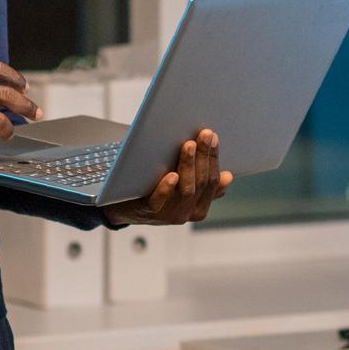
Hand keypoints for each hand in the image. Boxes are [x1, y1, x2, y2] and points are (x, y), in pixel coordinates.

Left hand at [102, 129, 231, 225]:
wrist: (121, 207)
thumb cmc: (154, 192)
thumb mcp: (182, 189)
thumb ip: (202, 184)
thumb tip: (227, 177)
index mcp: (199, 207)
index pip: (213, 181)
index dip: (214, 158)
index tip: (213, 136)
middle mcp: (188, 213)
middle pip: (201, 183)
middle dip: (204, 156)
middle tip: (204, 134)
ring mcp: (170, 214)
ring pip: (186, 189)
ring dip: (189, 165)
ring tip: (189, 145)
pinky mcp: (149, 212)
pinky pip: (160, 201)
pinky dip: (166, 188)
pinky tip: (171, 175)